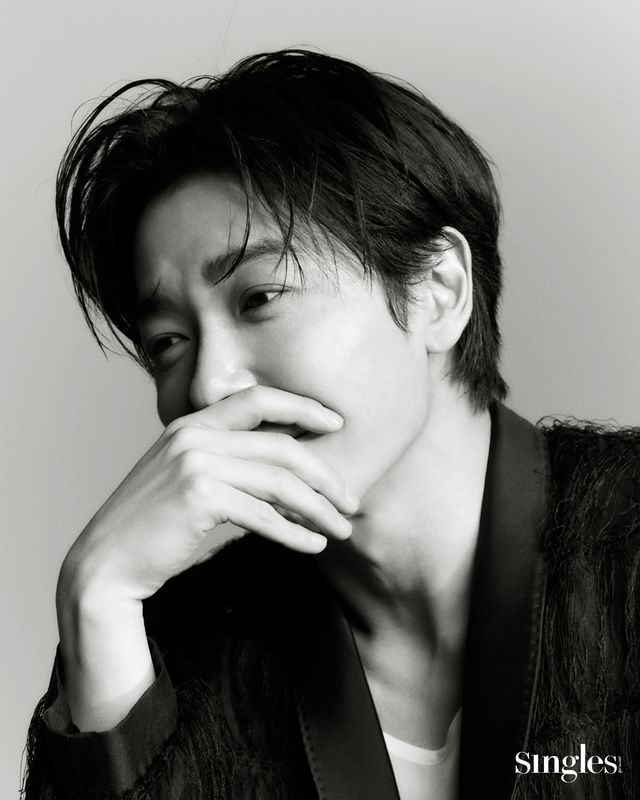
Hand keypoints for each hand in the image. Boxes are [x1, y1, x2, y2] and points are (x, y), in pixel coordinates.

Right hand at [60, 386, 357, 603]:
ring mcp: (195, 463)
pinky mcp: (199, 497)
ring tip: (341, 529)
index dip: (303, 406)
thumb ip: (234, 469)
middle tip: (351, 501)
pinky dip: (295, 533)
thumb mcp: (193, 483)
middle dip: (325, 476)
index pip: (257, 398)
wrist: (107, 563)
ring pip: (280, 482)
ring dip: (319, 509)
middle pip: (282, 448)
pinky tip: (314, 546)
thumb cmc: (156, 528)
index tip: (337, 423)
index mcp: (192, 424)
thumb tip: (292, 482)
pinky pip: (264, 514)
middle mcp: (194, 436)